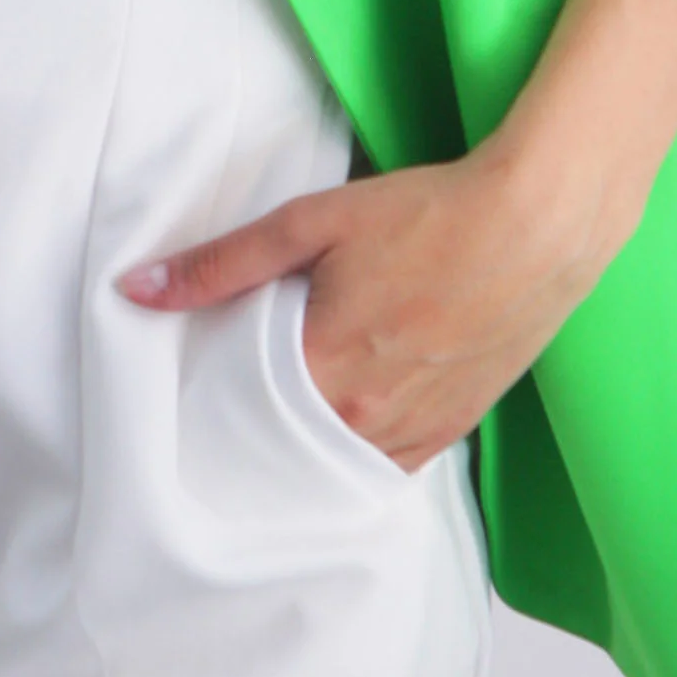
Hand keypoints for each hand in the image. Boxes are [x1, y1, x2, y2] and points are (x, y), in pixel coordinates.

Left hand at [117, 136, 619, 473]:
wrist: (540, 222)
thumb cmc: (429, 213)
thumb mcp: (312, 222)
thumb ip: (222, 263)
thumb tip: (136, 289)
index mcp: (326, 367)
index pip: (238, 412)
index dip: (208, 401)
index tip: (187, 390)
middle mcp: (369, 413)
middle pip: (284, 444)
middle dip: (252, 428)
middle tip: (227, 401)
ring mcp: (417, 426)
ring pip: (337, 461)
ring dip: (306, 443)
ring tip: (279, 413)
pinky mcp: (456, 425)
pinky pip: (390, 463)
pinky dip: (358, 449)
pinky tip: (342, 422)